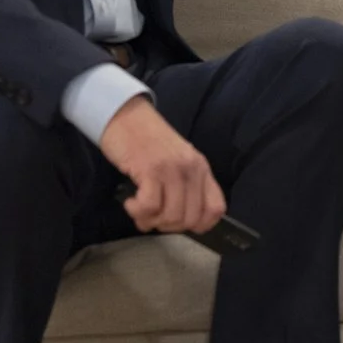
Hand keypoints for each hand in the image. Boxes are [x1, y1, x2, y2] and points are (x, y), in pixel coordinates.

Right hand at [100, 95, 225, 233]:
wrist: (125, 115)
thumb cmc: (147, 142)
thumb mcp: (176, 162)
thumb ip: (185, 185)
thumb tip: (181, 220)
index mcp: (202, 168)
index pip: (216, 209)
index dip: (199, 225)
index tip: (178, 223)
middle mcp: (192, 169)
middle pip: (190, 219)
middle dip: (168, 227)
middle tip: (152, 217)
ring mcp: (172, 169)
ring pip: (171, 217)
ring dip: (151, 221)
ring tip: (139, 210)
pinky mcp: (151, 169)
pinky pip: (150, 207)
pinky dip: (138, 212)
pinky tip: (130, 203)